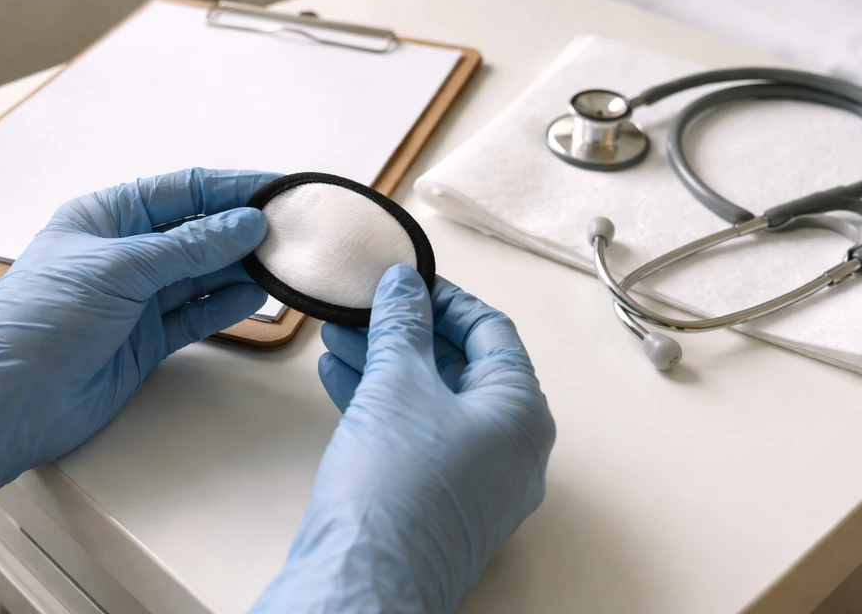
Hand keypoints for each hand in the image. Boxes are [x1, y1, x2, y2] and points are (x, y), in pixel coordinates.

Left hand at [0, 168, 275, 532]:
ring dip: (240, 268)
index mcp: (108, 217)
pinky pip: (197, 315)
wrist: (6, 403)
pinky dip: (225, 307)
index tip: (281, 188)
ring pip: (203, 274)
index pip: (183, 190)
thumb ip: (189, 247)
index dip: (233, 187)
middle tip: (294, 229)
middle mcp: (126, 253)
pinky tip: (255, 298)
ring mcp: (138, 298)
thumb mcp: (119, 268)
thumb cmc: (44, 318)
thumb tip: (250, 223)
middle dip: (243, 229)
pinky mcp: (148, 339)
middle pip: (198, 231)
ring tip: (284, 263)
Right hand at [252, 265, 555, 612]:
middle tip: (365, 307)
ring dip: (386, 364)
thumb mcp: (398, 382)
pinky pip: (417, 436)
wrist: (363, 581)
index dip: (446, 298)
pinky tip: (340, 377)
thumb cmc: (395, 482)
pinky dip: (382, 404)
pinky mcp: (438, 503)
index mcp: (522, 412)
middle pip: (460, 366)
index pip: (491, 332)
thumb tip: (403, 283)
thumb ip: (403, 324)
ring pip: (432, 402)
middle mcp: (511, 448)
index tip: (406, 280)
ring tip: (339, 335)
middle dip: (406, 332)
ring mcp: (476, 481)